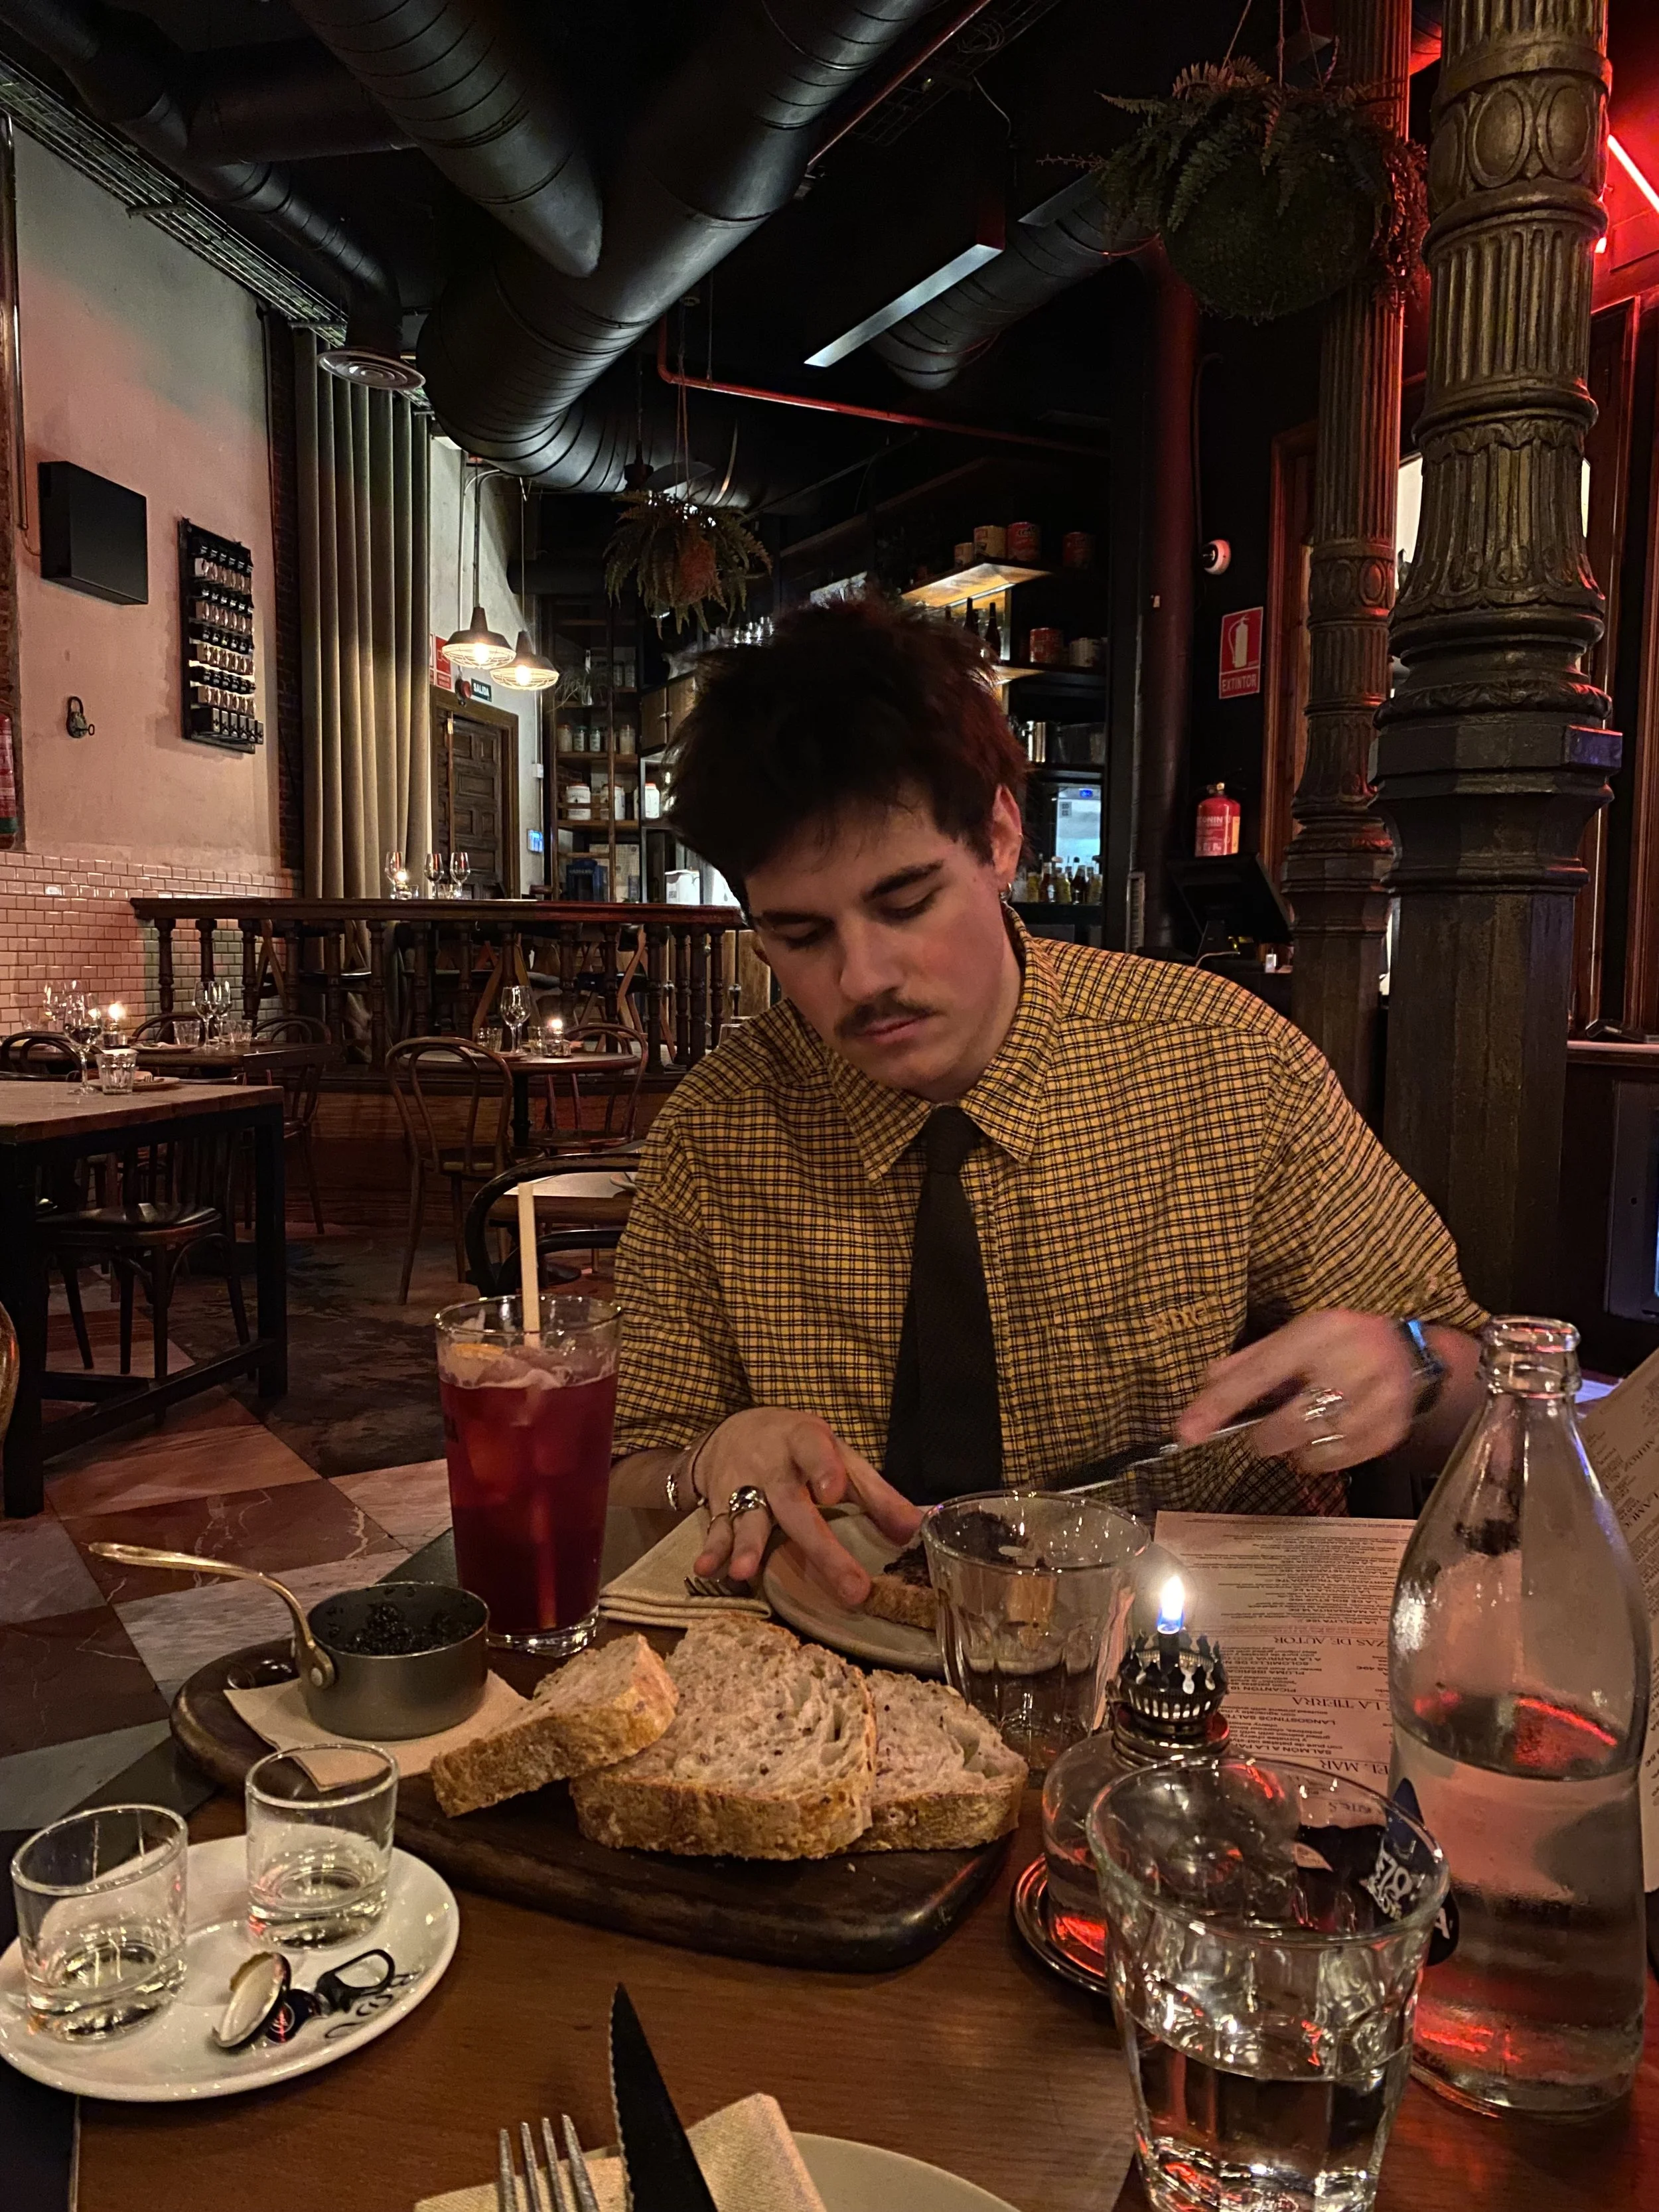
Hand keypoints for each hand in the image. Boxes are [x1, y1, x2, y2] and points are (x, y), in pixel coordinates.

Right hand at [690, 1408, 923, 1605]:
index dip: (824, 1468)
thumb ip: (875, 1494)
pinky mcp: (719, 1503)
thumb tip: (916, 1531)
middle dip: (819, 1547)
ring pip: (746, 1516)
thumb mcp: (838, 1456)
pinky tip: (706, 1568)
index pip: (815, 1450)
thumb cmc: (800, 1450)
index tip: (833, 1491)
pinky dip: (712, 1549)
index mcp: (804, 1442)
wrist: (734, 1431)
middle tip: (850, 1588)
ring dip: (745, 1544)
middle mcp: (772, 1464)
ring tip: (744, 1571)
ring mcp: (742, 1484)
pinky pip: (716, 1528)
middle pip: (794, 1506)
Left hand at [1174, 1310, 1421, 1474]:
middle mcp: (1352, 1364)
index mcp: (1318, 1333)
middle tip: (1263, 1431)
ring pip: (1311, 1449)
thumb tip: (1206, 1386)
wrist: (1408, 1353)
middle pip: (1288, 1423)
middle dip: (1264, 1436)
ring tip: (1301, 1427)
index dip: (1220, 1405)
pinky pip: (1336, 1462)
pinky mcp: (1390, 1430)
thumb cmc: (1338, 1343)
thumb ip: (1248, 1361)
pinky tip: (1325, 1436)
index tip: (1186, 1432)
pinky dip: (1320, 1458)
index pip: (1259, 1373)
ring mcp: (1378, 1400)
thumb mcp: (1294, 1336)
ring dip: (1293, 1448)